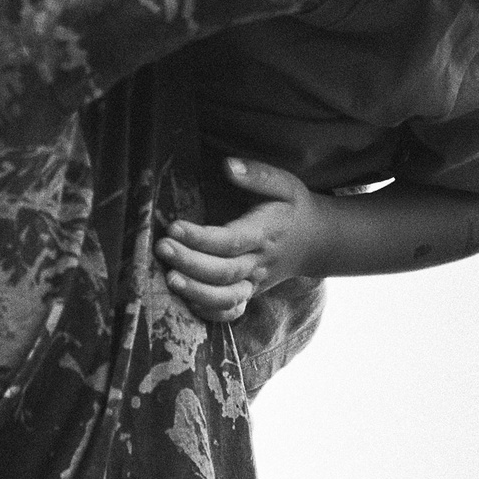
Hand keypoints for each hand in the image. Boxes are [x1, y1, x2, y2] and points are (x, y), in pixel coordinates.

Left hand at [157, 157, 329, 322]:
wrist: (316, 241)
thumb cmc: (293, 207)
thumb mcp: (284, 184)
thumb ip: (257, 174)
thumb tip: (228, 165)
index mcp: (264, 234)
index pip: (230, 240)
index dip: (201, 238)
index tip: (174, 227)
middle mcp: (258, 263)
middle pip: (223, 272)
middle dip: (190, 263)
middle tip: (162, 249)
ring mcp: (254, 282)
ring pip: (226, 297)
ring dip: (196, 292)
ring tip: (169, 279)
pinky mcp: (249, 293)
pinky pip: (231, 312)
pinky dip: (210, 313)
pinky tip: (185, 302)